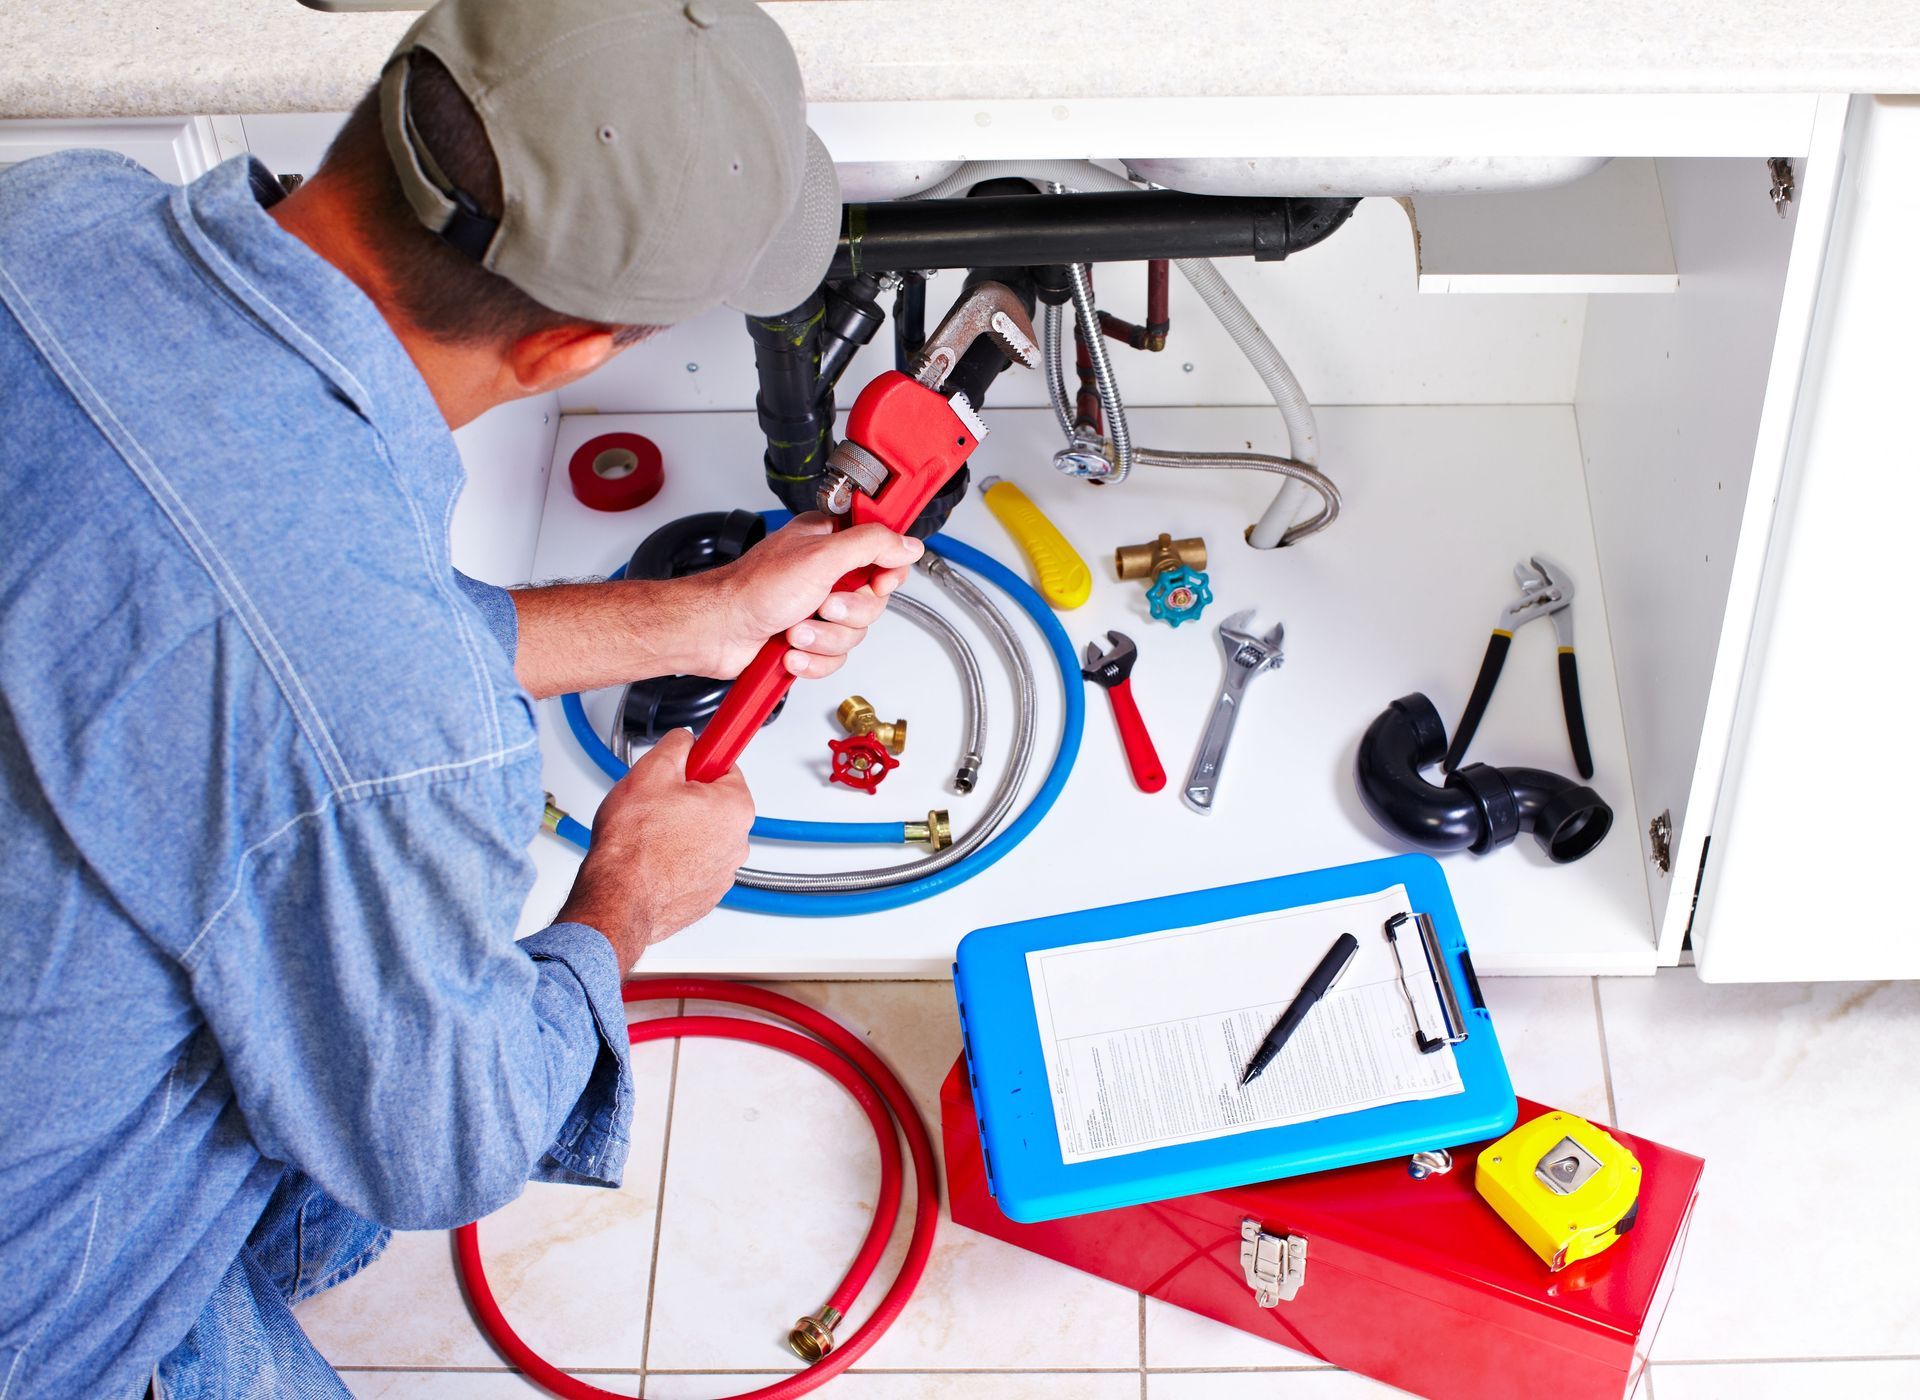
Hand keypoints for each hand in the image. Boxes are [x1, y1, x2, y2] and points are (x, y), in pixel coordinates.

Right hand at [556, 729, 752, 967]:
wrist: (619, 897)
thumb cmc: (634, 845)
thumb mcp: (651, 771)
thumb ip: (676, 745)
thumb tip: (684, 740)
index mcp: (735, 807)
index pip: (727, 766)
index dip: (699, 761)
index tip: (689, 761)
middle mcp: (738, 842)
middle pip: (715, 803)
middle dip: (687, 798)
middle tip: (656, 801)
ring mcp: (723, 872)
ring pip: (704, 836)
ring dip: (681, 830)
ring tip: (649, 833)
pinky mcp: (705, 894)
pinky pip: (694, 866)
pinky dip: (676, 860)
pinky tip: (652, 857)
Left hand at [691, 514, 923, 679]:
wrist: (717, 632)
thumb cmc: (751, 590)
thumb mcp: (820, 557)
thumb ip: (870, 545)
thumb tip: (908, 544)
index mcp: (829, 542)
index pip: (882, 554)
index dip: (885, 574)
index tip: (876, 583)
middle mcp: (825, 574)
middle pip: (873, 602)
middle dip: (845, 615)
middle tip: (821, 606)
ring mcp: (815, 609)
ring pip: (853, 635)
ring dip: (823, 639)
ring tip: (795, 629)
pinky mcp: (807, 641)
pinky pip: (833, 658)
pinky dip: (811, 659)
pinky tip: (789, 650)